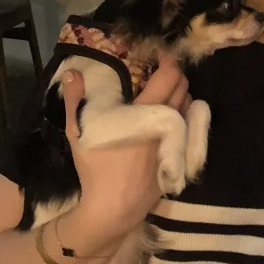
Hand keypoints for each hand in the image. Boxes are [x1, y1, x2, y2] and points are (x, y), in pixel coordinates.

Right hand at [59, 55, 190, 242]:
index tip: (160, 55)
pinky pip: (189, 129)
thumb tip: (73, 74)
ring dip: (181, 95)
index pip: (169, 78)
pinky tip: (170, 120)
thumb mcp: (78, 132)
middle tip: (161, 71)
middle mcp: (166, 125)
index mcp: (144, 114)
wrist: (113, 208)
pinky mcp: (178, 158)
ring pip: (190, 108)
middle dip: (177, 74)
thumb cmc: (95, 168)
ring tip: (165, 93)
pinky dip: (184, 117)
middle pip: (184, 89)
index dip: (169, 61)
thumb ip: (76, 100)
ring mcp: (176, 142)